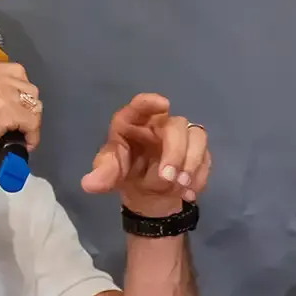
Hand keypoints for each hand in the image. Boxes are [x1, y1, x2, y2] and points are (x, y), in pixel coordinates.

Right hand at [0, 58, 41, 184]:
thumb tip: (15, 97)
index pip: (15, 73)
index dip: (18, 94)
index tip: (14, 110)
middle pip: (27, 86)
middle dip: (27, 107)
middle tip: (20, 124)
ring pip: (32, 103)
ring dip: (30, 121)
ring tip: (20, 135)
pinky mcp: (2, 112)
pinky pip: (31, 121)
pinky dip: (32, 135)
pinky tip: (23, 143)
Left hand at [81, 94, 208, 217]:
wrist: (147, 192)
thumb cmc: (125, 172)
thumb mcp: (110, 175)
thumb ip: (103, 175)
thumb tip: (89, 184)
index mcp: (134, 123)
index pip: (140, 105)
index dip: (150, 102)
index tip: (164, 105)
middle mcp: (160, 124)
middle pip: (176, 125)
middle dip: (176, 152)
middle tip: (169, 178)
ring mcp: (183, 137)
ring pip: (197, 137)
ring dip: (192, 162)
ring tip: (181, 186)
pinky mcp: (198, 152)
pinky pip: (206, 159)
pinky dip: (199, 177)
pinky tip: (188, 193)